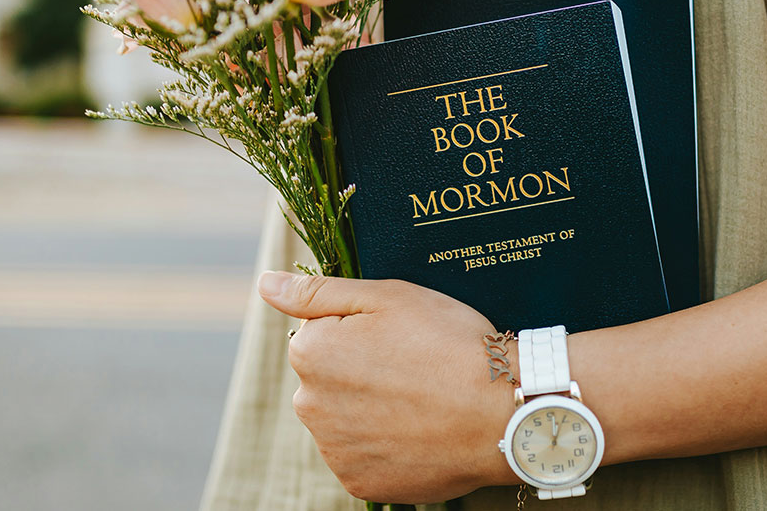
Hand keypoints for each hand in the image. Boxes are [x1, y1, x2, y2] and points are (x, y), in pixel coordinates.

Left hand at [258, 271, 516, 502]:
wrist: (500, 414)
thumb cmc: (449, 343)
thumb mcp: (387, 296)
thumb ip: (317, 291)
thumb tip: (266, 283)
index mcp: (310, 353)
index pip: (320, 332)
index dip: (363, 329)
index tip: (401, 335)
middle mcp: (309, 406)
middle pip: (329, 379)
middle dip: (361, 371)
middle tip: (416, 366)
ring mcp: (334, 450)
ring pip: (346, 418)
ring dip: (373, 409)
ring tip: (423, 398)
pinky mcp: (360, 483)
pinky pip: (365, 455)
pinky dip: (387, 444)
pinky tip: (420, 429)